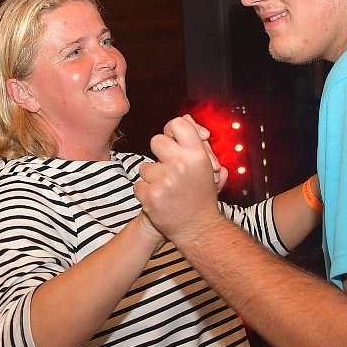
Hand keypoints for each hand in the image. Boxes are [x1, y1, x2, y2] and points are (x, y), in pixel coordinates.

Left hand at [136, 117, 226, 243]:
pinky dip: (145, 193)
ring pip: (145, 166)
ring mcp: (165, 180)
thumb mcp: (208, 167)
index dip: (172, 130)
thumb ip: (198, 142)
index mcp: (197, 155)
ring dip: (152, 177)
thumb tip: (185, 118)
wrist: (198, 229)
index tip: (174, 141)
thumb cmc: (201, 196)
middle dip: (159, 154)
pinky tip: (158, 199)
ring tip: (166, 189)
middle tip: (168, 167)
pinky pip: (138, 184)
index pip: (177, 124)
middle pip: (156, 141)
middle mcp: (181, 165)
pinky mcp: (150, 196)